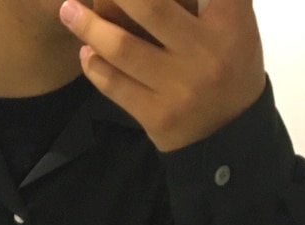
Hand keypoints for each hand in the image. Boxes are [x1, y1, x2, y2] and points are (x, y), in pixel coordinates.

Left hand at [59, 0, 265, 152]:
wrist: (229, 133)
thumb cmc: (228, 64)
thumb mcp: (234, 21)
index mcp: (229, 19)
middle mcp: (205, 52)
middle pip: (150, 7)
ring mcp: (179, 88)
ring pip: (123, 48)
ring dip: (89, 26)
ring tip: (69, 11)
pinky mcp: (158, 116)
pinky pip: (116, 86)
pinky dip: (95, 66)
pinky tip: (86, 51)